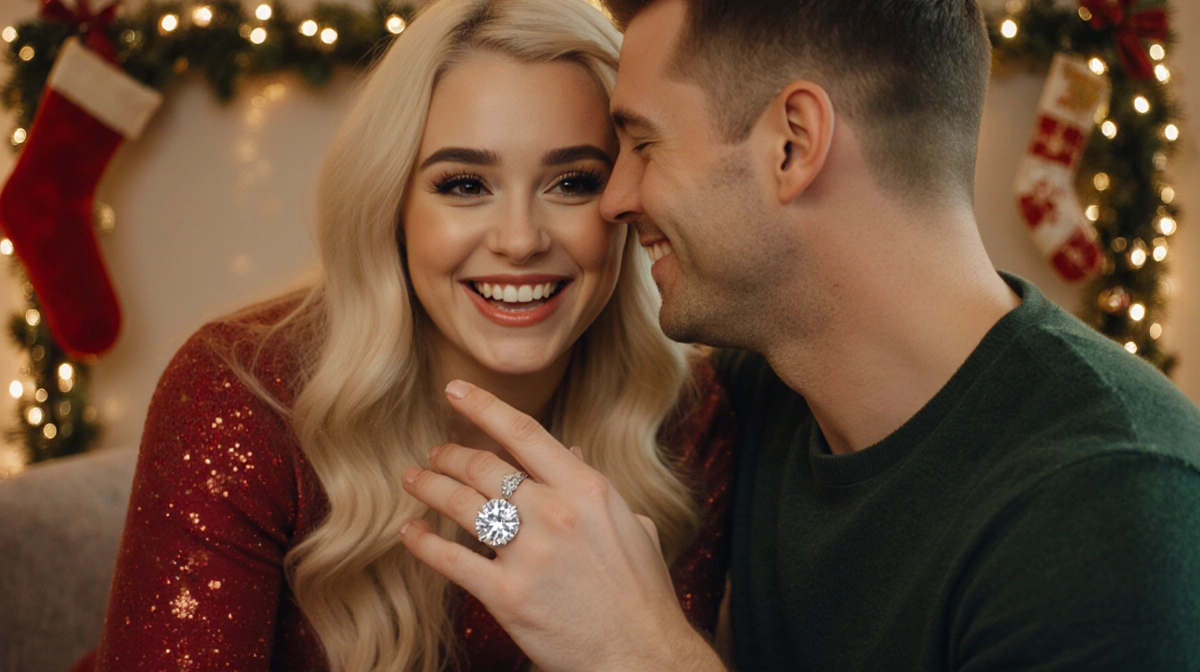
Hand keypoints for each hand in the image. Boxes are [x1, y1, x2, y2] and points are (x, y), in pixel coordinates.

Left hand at [398, 380, 722, 671]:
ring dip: (429, 487)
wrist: (643, 652)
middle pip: (484, 466)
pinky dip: (423, 543)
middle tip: (434, 453)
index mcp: (587, 489)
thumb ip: (594, 487)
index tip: (455, 390)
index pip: (525, 433)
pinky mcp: (507, 595)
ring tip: (414, 480)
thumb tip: (571, 452)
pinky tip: (409, 533)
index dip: (483, 406)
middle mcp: (555, 513)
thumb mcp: (630, 524)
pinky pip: (451, 560)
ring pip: (461, 505)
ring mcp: (529, 554)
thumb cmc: (641, 591)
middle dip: (449, 454)